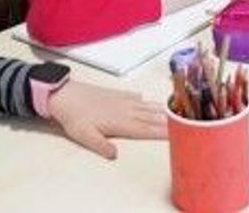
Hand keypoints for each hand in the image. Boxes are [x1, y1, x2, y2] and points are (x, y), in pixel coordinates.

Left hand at [47, 80, 166, 159]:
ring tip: (170, 111)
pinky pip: (132, 96)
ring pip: (144, 106)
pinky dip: (141, 99)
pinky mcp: (113, 94)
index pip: (145, 129)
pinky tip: (144, 99)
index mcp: (120, 122)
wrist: (64, 94)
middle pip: (149, 117)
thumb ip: (101, 146)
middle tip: (183, 122)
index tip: (176, 133)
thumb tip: (115, 155)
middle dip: (166, 120)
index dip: (161, 132)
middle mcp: (124, 110)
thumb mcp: (84, 136)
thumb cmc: (74, 116)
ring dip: (158, 109)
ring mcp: (120, 101)